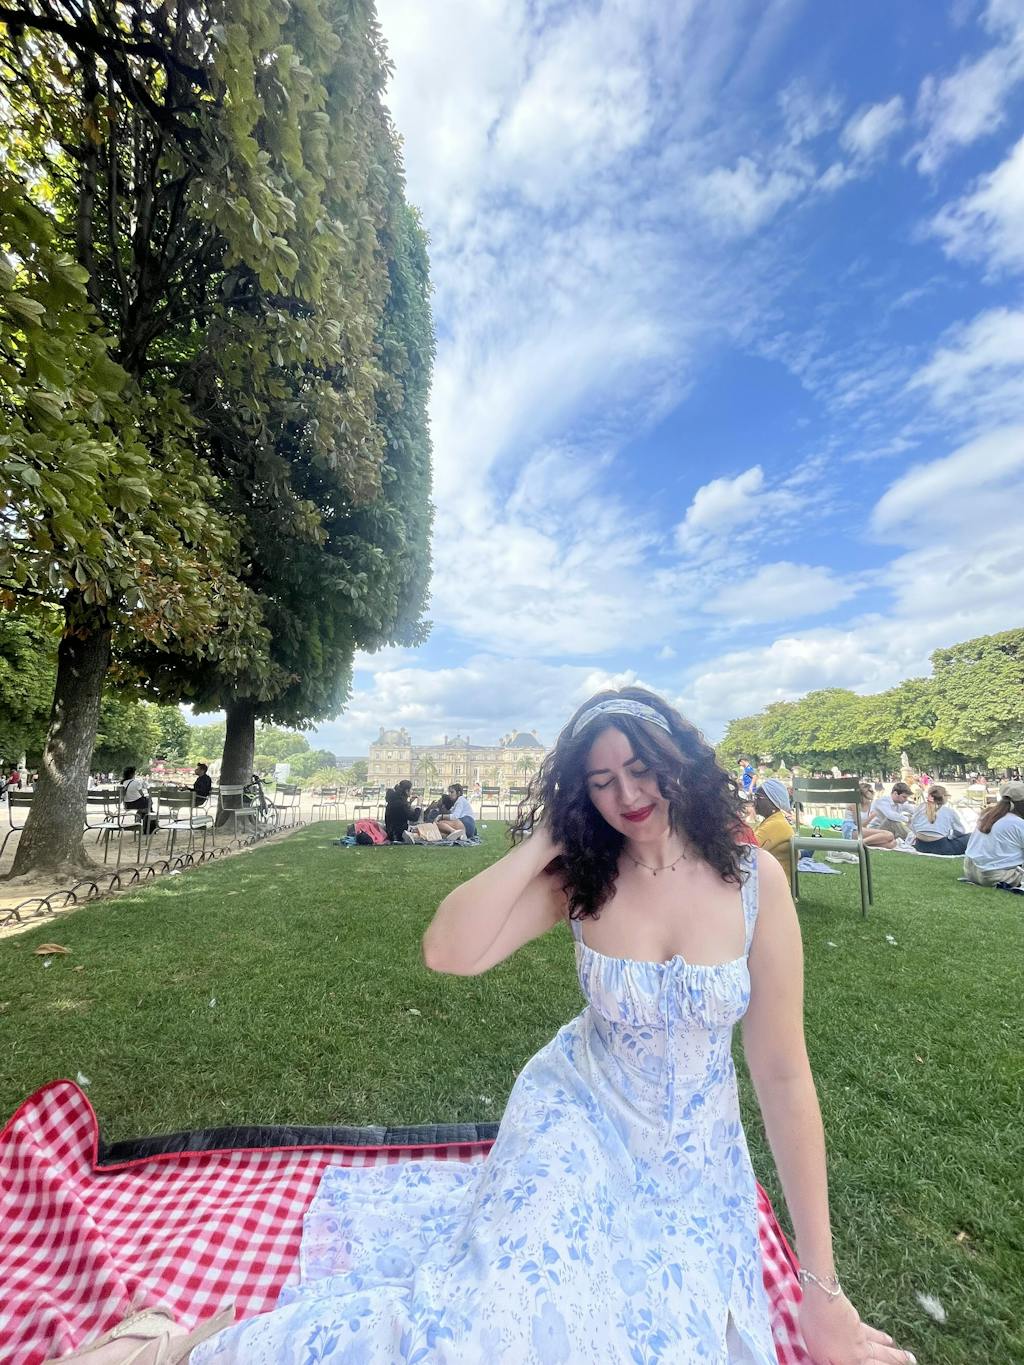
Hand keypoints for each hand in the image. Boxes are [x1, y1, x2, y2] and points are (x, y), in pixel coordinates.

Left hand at [799, 1292, 915, 1364]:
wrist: (823, 1300)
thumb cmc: (818, 1330)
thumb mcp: (821, 1357)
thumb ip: (832, 1363)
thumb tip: (843, 1363)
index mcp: (850, 1362)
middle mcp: (859, 1352)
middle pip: (881, 1360)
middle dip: (895, 1362)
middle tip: (912, 1361)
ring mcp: (859, 1336)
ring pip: (880, 1348)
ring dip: (894, 1354)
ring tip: (909, 1357)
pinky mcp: (857, 1322)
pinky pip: (872, 1333)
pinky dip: (882, 1337)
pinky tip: (889, 1338)